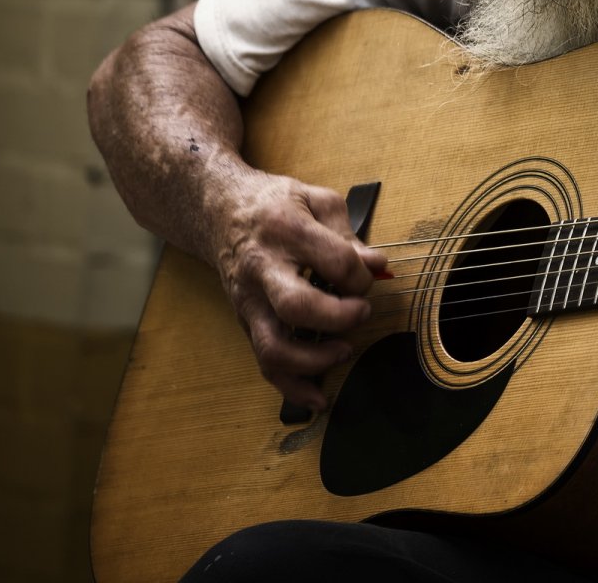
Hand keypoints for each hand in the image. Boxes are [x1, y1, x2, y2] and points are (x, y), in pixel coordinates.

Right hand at [208, 167, 387, 409]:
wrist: (219, 211)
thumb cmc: (275, 205)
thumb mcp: (316, 201)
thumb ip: (348, 233)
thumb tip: (377, 265)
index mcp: (286, 230)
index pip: (333, 261)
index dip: (360, 275)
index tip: (368, 275)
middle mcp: (262, 269)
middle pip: (297, 307)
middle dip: (339, 318)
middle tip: (361, 312)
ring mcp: (250, 300)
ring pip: (274, 347)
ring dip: (315, 360)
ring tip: (344, 351)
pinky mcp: (246, 321)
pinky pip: (265, 362)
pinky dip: (292, 386)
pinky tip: (317, 397)